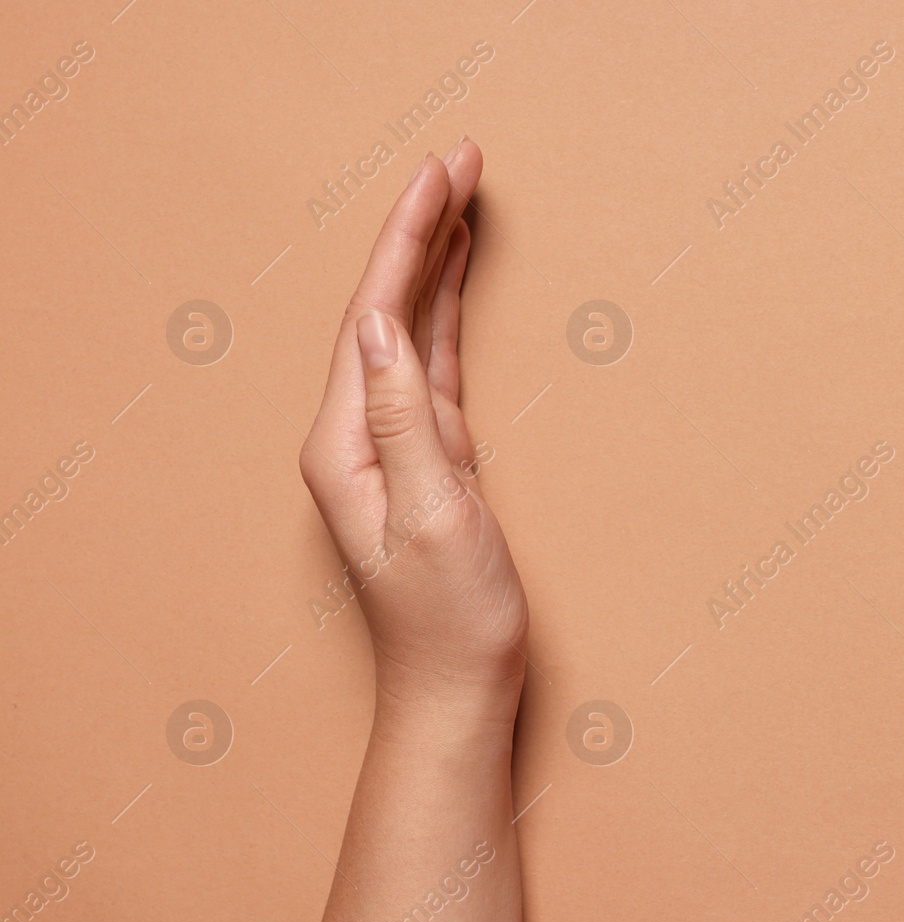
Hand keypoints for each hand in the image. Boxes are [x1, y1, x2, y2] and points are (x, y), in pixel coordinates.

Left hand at [299, 138, 529, 713]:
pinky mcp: (428, 459)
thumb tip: (378, 325)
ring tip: (461, 198)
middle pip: (384, 307)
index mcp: (347, 443)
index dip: (408, 238)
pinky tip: (454, 283)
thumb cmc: (450, 620)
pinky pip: (430, 367)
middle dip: (421, 230)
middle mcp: (358, 434)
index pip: (371, 315)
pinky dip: (444, 317)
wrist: (457, 689)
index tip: (444, 173)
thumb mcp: (434, 515)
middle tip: (463, 158)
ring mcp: (392, 445)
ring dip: (433, 262)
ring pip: (407, 330)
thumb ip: (404, 419)